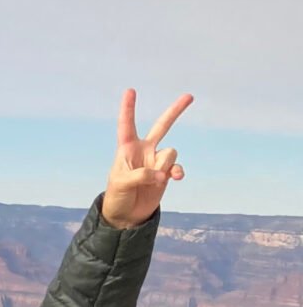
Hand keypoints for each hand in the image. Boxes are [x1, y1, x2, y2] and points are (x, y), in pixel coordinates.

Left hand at [101, 88, 191, 228]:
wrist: (126, 215)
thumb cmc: (116, 196)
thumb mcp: (121, 183)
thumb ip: (140, 175)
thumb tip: (162, 174)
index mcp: (127, 148)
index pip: (127, 124)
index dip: (128, 108)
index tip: (130, 91)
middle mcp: (144, 150)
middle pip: (162, 126)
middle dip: (175, 111)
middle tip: (189, 96)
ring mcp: (156, 161)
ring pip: (170, 152)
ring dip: (164, 165)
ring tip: (155, 179)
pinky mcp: (166, 173)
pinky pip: (177, 167)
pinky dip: (177, 172)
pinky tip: (175, 178)